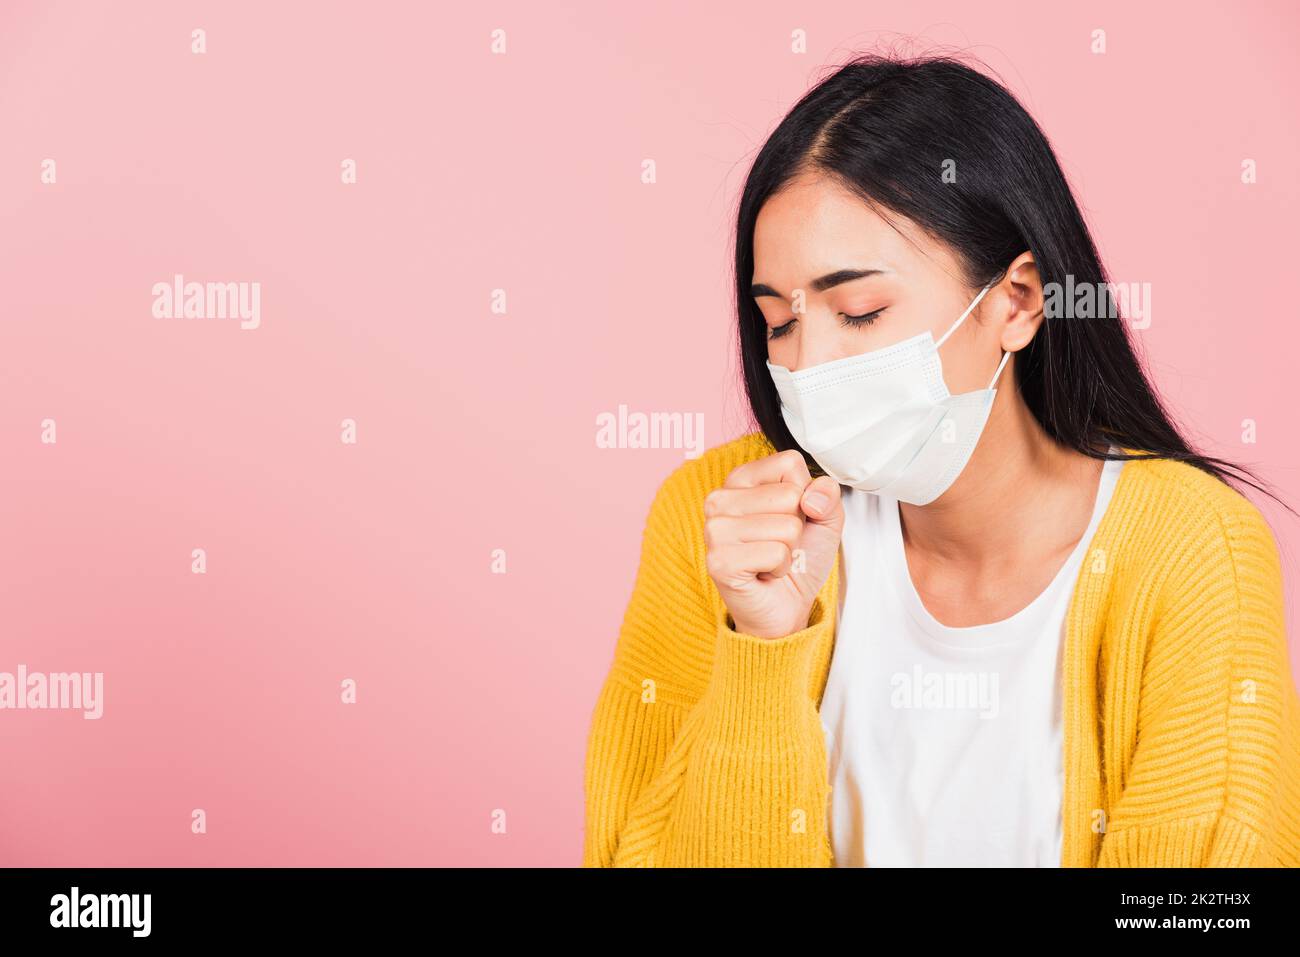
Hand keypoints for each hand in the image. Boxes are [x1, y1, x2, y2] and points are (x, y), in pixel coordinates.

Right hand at [703, 449, 844, 638]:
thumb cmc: (799, 558)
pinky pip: (776, 553)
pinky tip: (765, 573)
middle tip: (779, 543)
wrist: (787, 605)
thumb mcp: (825, 517)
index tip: (789, 517)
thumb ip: (828, 493)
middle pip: (789, 495)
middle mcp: (719, 499)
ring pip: (786, 526)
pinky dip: (780, 568)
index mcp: (740, 479)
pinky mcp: (719, 561)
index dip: (803, 494)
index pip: (789, 463)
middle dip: (796, 525)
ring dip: (789, 550)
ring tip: (771, 559)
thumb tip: (810, 498)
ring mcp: (715, 530)